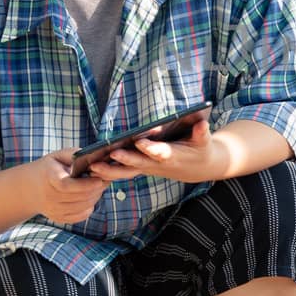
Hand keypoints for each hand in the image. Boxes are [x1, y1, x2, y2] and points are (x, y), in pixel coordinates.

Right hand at [30, 151, 108, 223]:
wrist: (30, 188)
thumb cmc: (50, 168)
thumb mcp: (59, 156)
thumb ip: (75, 155)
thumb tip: (93, 157)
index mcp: (49, 178)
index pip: (67, 186)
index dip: (85, 185)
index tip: (99, 180)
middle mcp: (49, 197)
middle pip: (79, 197)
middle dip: (96, 190)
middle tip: (104, 181)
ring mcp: (53, 210)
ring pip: (82, 207)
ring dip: (95, 197)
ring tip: (97, 188)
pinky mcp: (58, 218)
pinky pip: (80, 216)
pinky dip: (89, 207)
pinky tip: (89, 198)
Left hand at [87, 119, 223, 184]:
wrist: (199, 168)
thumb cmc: (201, 149)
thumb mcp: (205, 141)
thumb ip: (202, 133)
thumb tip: (202, 123)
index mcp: (173, 156)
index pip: (160, 152)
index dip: (151, 148)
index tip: (140, 142)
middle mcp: (157, 164)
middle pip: (138, 164)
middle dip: (124, 160)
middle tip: (110, 154)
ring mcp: (148, 168)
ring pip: (127, 172)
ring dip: (110, 171)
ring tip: (92, 166)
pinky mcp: (141, 168)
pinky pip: (123, 172)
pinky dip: (108, 172)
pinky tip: (91, 168)